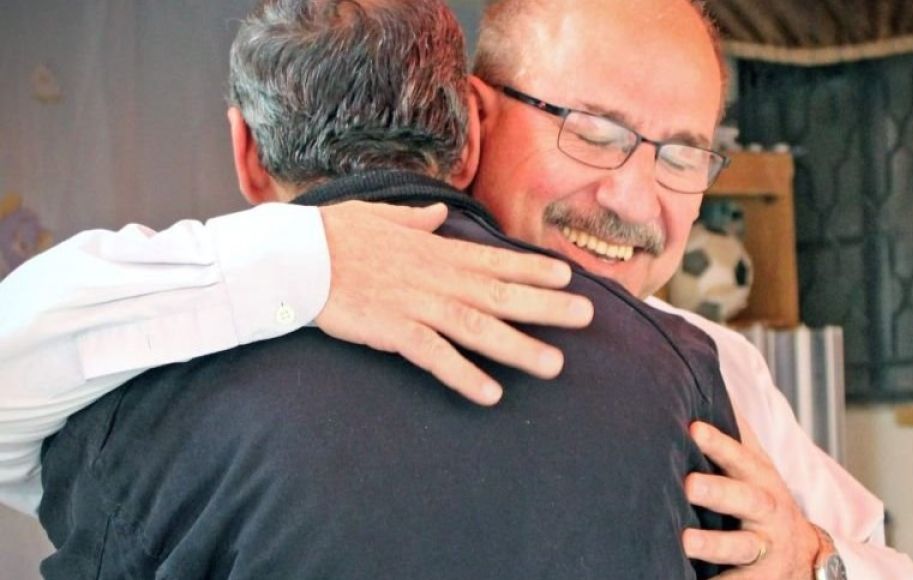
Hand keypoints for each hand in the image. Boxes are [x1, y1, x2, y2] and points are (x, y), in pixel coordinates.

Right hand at [316, 201, 593, 405]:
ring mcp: (416, 304)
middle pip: (500, 294)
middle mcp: (435, 277)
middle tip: (587, 316)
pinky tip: (492, 393)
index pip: (494, 259)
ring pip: (478, 327)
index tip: (569, 275)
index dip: (534, 267)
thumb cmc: (334, 235)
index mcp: (435, 251)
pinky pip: (435, 356)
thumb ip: (416, 220)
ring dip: (518, 347)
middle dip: (546, 306)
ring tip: (554, 365)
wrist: (295, 256)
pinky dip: (464, 375)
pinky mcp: (392, 329)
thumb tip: (439, 214)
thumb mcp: (381, 216)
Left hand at [683, 420, 819, 578]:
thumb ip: (739, 433)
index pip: (740, 457)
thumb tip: (713, 382)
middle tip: (689, 484)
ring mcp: (764, 550)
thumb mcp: (759, 466)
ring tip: (685, 541)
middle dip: (718, 492)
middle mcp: (766, 513)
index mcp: (761, 480)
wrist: (807, 556)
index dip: (718, 443)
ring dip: (713, 544)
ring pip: (740, 547)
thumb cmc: (766, 500)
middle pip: (745, 500)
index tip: (693, 429)